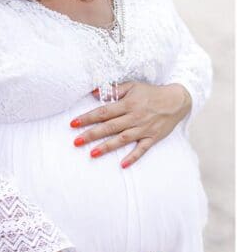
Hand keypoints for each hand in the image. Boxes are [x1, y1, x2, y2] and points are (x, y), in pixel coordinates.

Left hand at [71, 81, 190, 168]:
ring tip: (92, 154)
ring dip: (107, 147)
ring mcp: (144, 129)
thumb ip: (114, 89)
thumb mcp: (133, 86)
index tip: (73, 123)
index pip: (103, 112)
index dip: (88, 118)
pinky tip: (122, 165)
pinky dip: (133, 157)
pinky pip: (142, 149)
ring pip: (122, 139)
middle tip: (76, 141)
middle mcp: (134, 117)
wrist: (177, 100)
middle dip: (92, 134)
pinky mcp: (153, 138)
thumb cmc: (151, 93)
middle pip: (110, 127)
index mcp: (128, 104)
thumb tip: (93, 92)